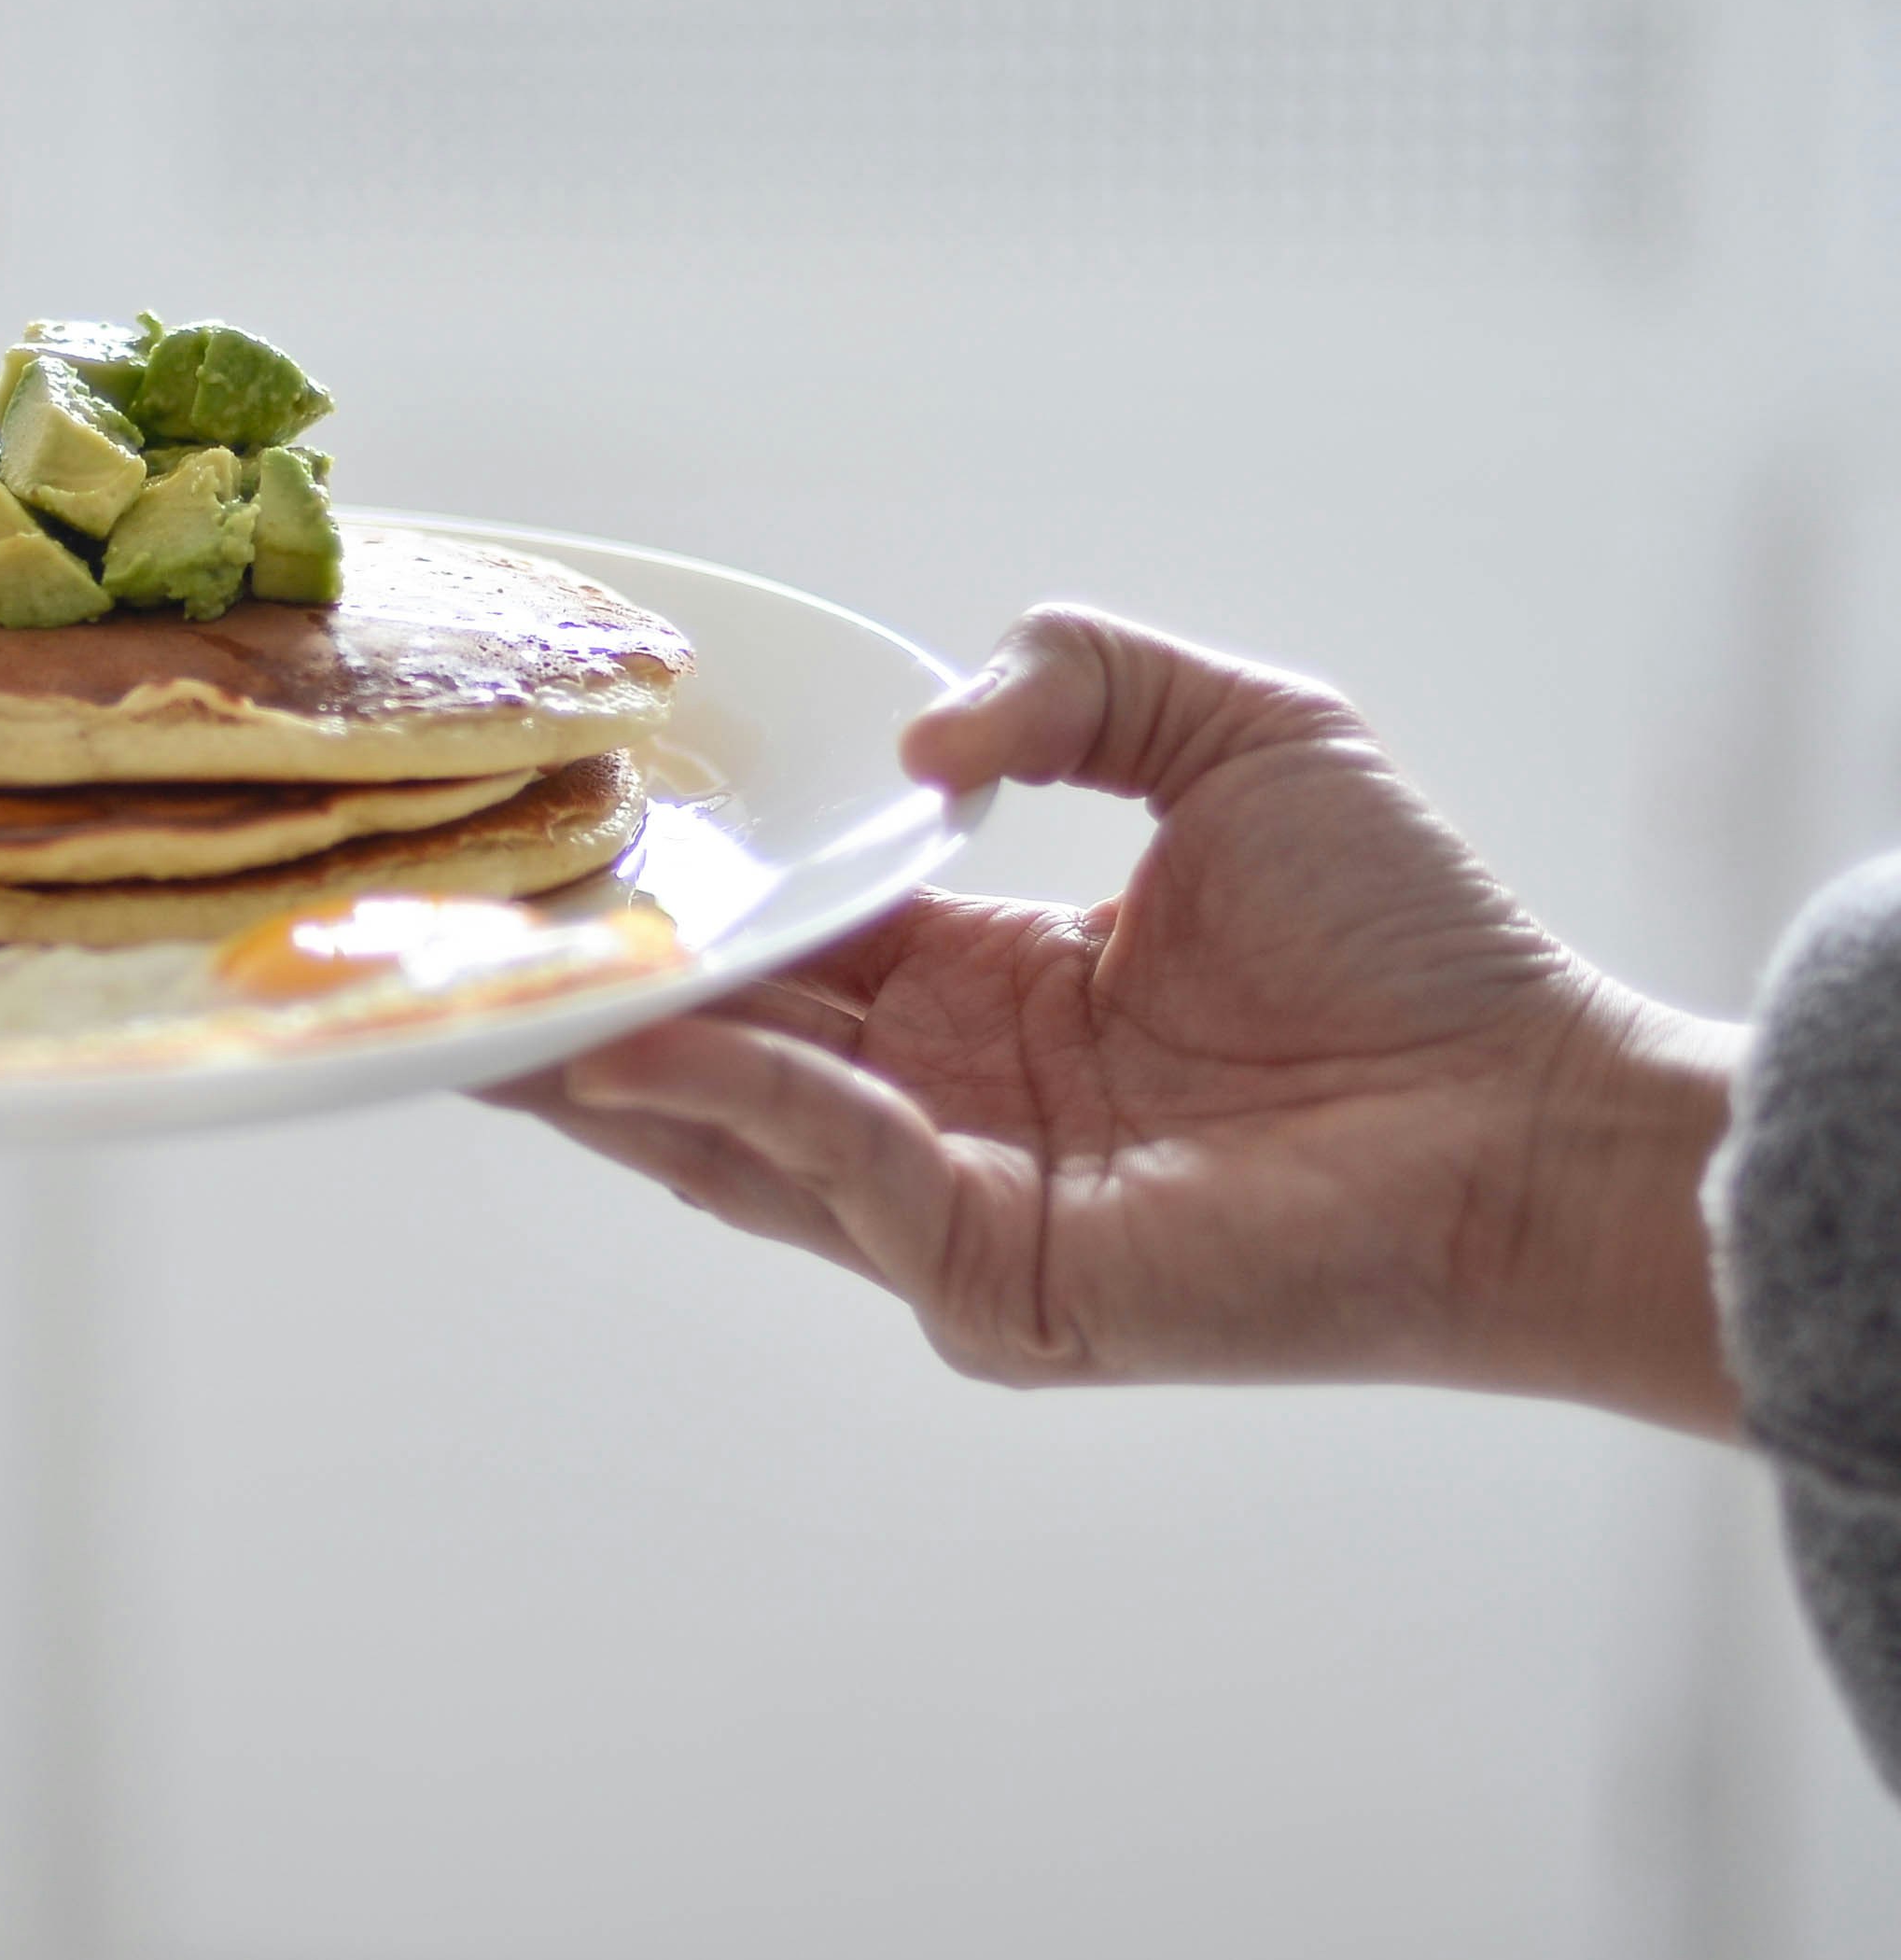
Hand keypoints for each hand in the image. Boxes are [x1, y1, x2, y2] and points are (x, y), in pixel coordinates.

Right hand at [496, 606, 1741, 1435]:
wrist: (1531, 1115)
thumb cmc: (1414, 942)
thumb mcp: (1239, 734)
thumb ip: (1076, 681)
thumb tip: (918, 746)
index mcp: (978, 983)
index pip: (780, 940)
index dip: (668, 892)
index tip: (542, 834)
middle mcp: (939, 1098)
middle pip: (710, 1047)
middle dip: (574, 999)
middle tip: (427, 935)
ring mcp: (951, 1201)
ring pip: (731, 1130)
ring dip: (611, 1060)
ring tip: (475, 995)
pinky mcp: (991, 1278)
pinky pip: (839, 1181)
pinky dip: (752, 1110)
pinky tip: (668, 1043)